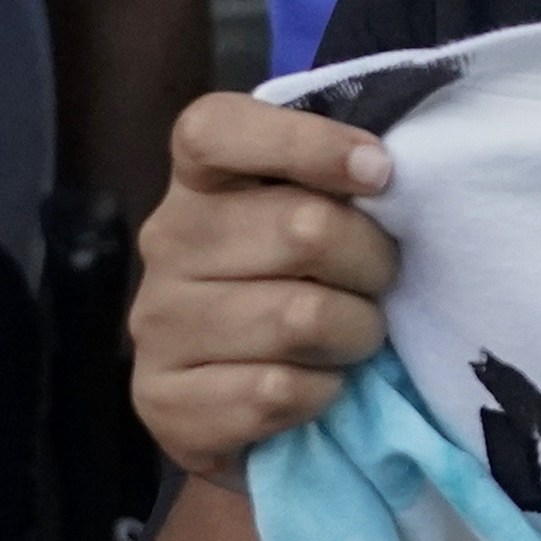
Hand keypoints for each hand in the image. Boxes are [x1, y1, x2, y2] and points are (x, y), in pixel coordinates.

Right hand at [127, 89, 401, 481]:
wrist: (244, 411)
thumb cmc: (298, 290)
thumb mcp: (316, 222)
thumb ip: (338, 186)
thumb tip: (384, 169)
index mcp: (199, 181)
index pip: (216, 130)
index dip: (306, 142)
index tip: (380, 172)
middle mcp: (166, 242)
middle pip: (303, 228)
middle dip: (372, 262)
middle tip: (380, 283)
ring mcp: (156, 324)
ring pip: (299, 317)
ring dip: (354, 334)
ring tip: (351, 339)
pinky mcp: (160, 402)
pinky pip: (277, 391)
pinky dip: (321, 393)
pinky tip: (314, 388)